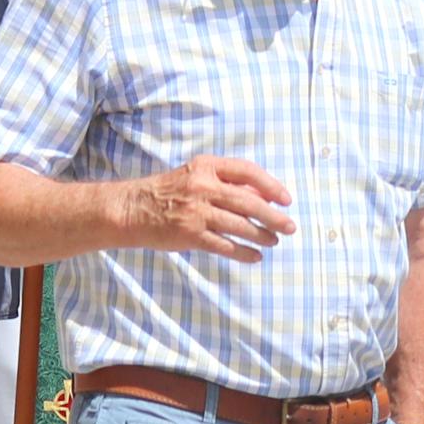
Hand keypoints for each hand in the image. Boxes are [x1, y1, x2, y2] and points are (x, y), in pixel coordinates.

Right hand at [123, 156, 298, 262]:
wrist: (133, 209)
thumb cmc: (169, 191)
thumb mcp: (196, 176)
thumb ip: (226, 183)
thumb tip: (263, 195)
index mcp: (206, 167)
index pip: (247, 171)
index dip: (271, 185)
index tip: (286, 199)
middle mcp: (203, 187)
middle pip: (249, 202)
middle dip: (274, 216)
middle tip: (290, 226)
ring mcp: (197, 212)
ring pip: (240, 226)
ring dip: (261, 235)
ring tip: (273, 241)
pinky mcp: (191, 235)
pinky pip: (225, 246)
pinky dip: (244, 253)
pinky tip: (255, 256)